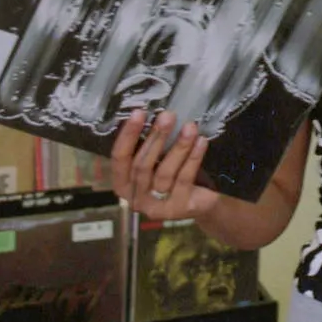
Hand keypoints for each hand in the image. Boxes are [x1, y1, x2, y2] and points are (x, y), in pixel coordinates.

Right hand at [110, 110, 217, 225]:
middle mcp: (136, 198)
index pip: (119, 158)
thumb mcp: (157, 161)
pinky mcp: (179, 208)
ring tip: (190, 127)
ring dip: (178, 146)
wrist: (201, 201)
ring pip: (165, 172)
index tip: (139, 113)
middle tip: (168, 116)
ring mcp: (157, 206)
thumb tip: (156, 114)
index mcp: (123, 184)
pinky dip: (193, 158)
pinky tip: (201, 142)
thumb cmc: (173, 175)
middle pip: (142, 165)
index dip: (127, 135)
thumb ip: (150, 146)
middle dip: (156, 138)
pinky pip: (184, 178)